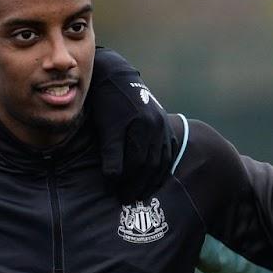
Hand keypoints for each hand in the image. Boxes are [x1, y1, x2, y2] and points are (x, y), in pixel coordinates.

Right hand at [88, 52, 172, 201]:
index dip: (154, 181)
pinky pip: (117, 151)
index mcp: (160, 125)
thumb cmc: (123, 98)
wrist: (109, 72)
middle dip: (142, 185)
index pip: (162, 160)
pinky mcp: (115, 122)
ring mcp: (136, 123)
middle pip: (151, 164)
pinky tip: (109, 179)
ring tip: (120, 194)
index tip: (145, 195)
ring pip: (137, 161)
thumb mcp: (139, 118)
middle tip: (131, 200)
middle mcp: (154, 125)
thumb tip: (144, 162)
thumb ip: (144, 139)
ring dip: (129, 181)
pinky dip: (114, 168)